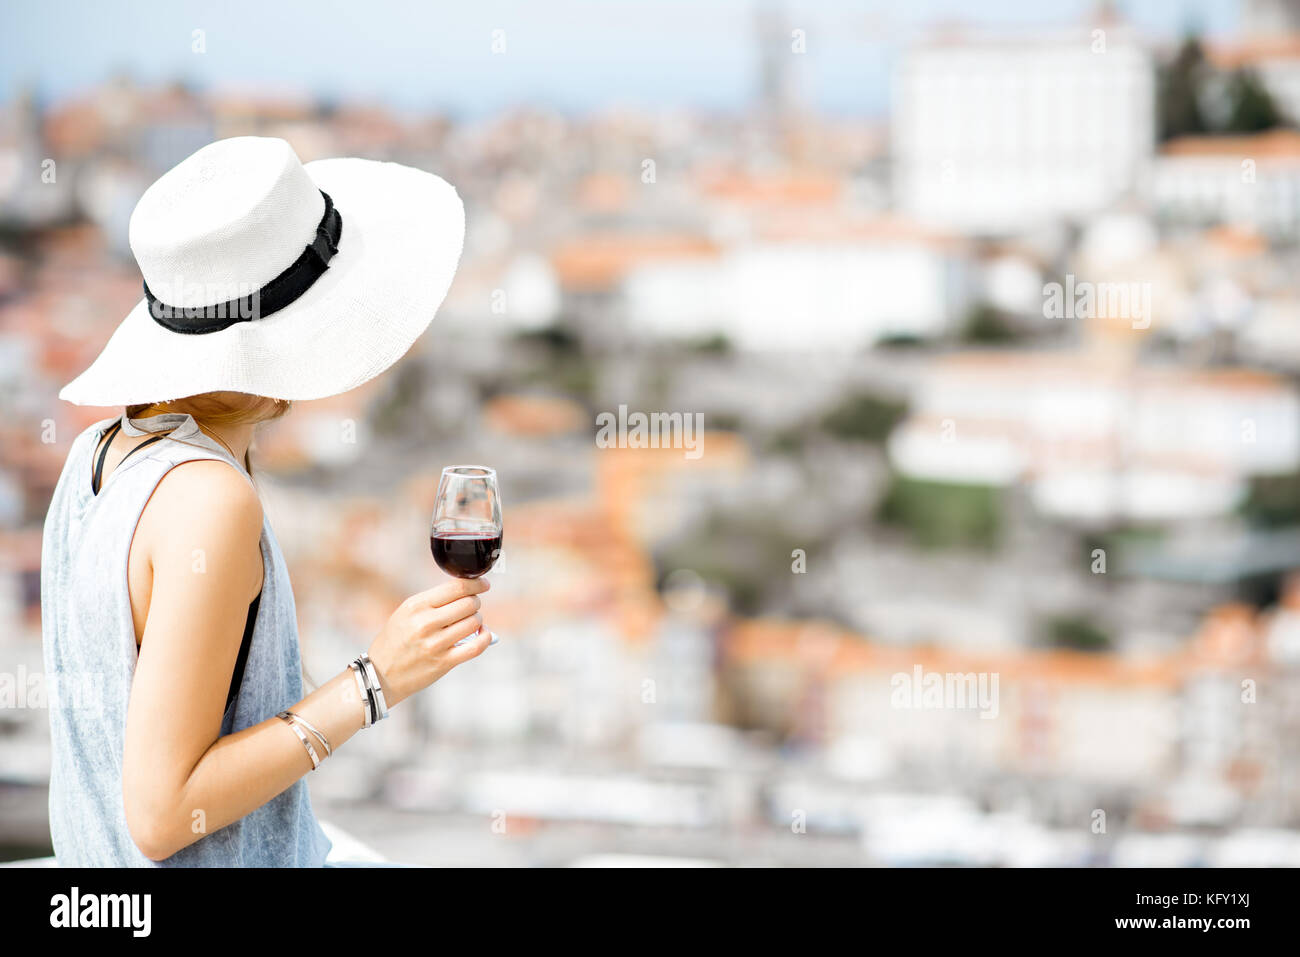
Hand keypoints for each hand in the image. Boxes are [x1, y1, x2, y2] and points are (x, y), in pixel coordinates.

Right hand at [365, 578, 490, 708]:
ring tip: (470, 623)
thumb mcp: (405, 613)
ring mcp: (435, 643)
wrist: (380, 675)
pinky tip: (483, 634)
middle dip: (475, 602)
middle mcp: (425, 623)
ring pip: (474, 622)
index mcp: (416, 606)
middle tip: (471, 607)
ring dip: (478, 620)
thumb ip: (432, 601)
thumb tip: (466, 591)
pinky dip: (485, 638)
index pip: (456, 588)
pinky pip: (476, 646)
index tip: (483, 585)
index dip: (476, 584)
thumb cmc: (395, 641)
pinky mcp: (444, 662)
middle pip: (469, 603)